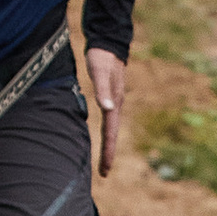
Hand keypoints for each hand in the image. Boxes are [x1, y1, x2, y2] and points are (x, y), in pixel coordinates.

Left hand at [86, 45, 126, 176]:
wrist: (108, 42)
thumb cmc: (102, 57)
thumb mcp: (100, 71)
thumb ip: (103, 89)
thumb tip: (108, 108)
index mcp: (114, 103)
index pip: (111, 132)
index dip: (108, 151)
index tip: (105, 168)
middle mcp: (116, 105)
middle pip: (112, 135)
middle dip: (108, 154)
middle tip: (104, 173)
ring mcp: (113, 102)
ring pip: (110, 129)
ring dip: (107, 145)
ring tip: (104, 160)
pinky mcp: (108, 97)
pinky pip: (107, 121)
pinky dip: (105, 132)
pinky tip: (101, 135)